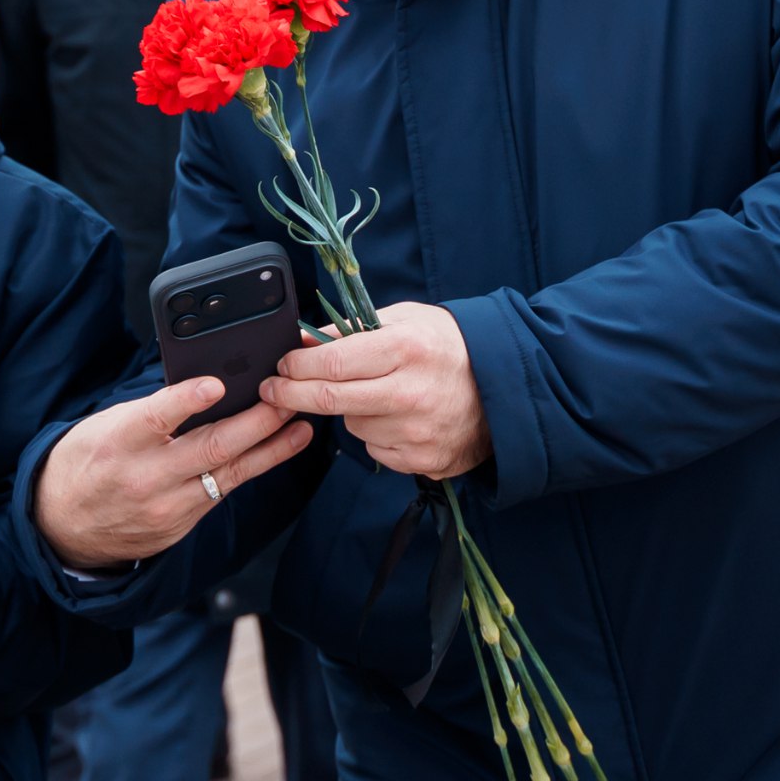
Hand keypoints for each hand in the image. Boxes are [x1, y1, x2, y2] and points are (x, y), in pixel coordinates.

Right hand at [33, 380, 315, 571]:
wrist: (63, 525)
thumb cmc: (87, 461)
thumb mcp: (105, 426)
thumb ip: (153, 411)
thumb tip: (206, 387)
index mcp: (119, 442)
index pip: (156, 417)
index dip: (188, 400)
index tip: (217, 384)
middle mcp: (145, 477)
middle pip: (210, 448)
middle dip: (256, 422)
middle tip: (286, 400)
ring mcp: (166, 507)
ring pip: (228, 475)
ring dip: (269, 449)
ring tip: (299, 428)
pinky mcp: (179, 525)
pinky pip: (221, 493)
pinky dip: (248, 469)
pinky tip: (273, 452)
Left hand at [259, 303, 490, 481]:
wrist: (505, 388)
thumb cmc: (449, 346)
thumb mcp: (405, 319)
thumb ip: (352, 330)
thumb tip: (302, 341)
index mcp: (405, 349)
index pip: (332, 362)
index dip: (297, 366)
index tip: (281, 366)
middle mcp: (409, 393)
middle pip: (330, 400)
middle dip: (291, 395)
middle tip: (273, 391)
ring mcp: (417, 432)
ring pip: (352, 426)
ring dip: (349, 412)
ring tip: (378, 394)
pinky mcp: (423, 460)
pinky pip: (376, 449)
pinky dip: (376, 433)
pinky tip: (398, 417)